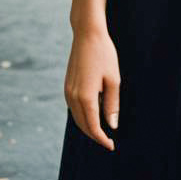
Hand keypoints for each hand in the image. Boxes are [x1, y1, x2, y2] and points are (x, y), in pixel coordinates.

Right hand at [64, 24, 120, 150]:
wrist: (87, 34)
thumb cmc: (104, 54)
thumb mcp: (113, 79)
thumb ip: (112, 104)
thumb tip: (112, 125)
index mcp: (85, 97)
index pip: (92, 127)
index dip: (102, 139)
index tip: (112, 146)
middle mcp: (73, 96)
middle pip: (82, 125)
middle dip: (94, 135)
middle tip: (108, 141)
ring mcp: (67, 91)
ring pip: (76, 117)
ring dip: (87, 126)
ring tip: (102, 130)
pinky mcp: (67, 85)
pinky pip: (73, 108)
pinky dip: (82, 116)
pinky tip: (93, 114)